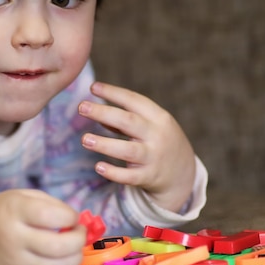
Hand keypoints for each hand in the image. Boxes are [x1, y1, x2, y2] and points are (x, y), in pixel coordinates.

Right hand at [0, 189, 85, 264]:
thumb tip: (75, 221)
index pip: (49, 216)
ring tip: (75, 247)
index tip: (73, 216)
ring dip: (75, 258)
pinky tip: (62, 258)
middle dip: (78, 239)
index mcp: (15, 211)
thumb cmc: (5, 211)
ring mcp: (16, 261)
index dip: (70, 216)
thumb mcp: (24, 195)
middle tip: (80, 232)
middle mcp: (14, 238)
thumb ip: (51, 204)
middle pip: (56, 246)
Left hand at [78, 82, 196, 212]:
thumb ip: (126, 118)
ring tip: (84, 139)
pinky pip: (129, 176)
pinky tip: (98, 167)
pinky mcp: (149, 177)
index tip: (93, 87)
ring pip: (127, 150)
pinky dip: (114, 173)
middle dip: (104, 113)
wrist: (183, 173)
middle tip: (81, 107)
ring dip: (104, 144)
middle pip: (128, 121)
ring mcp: (153, 157)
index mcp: (158, 117)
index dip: (113, 92)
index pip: (134, 100)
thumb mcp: (151, 125)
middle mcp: (157, 135)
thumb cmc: (159, 141)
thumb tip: (96, 111)